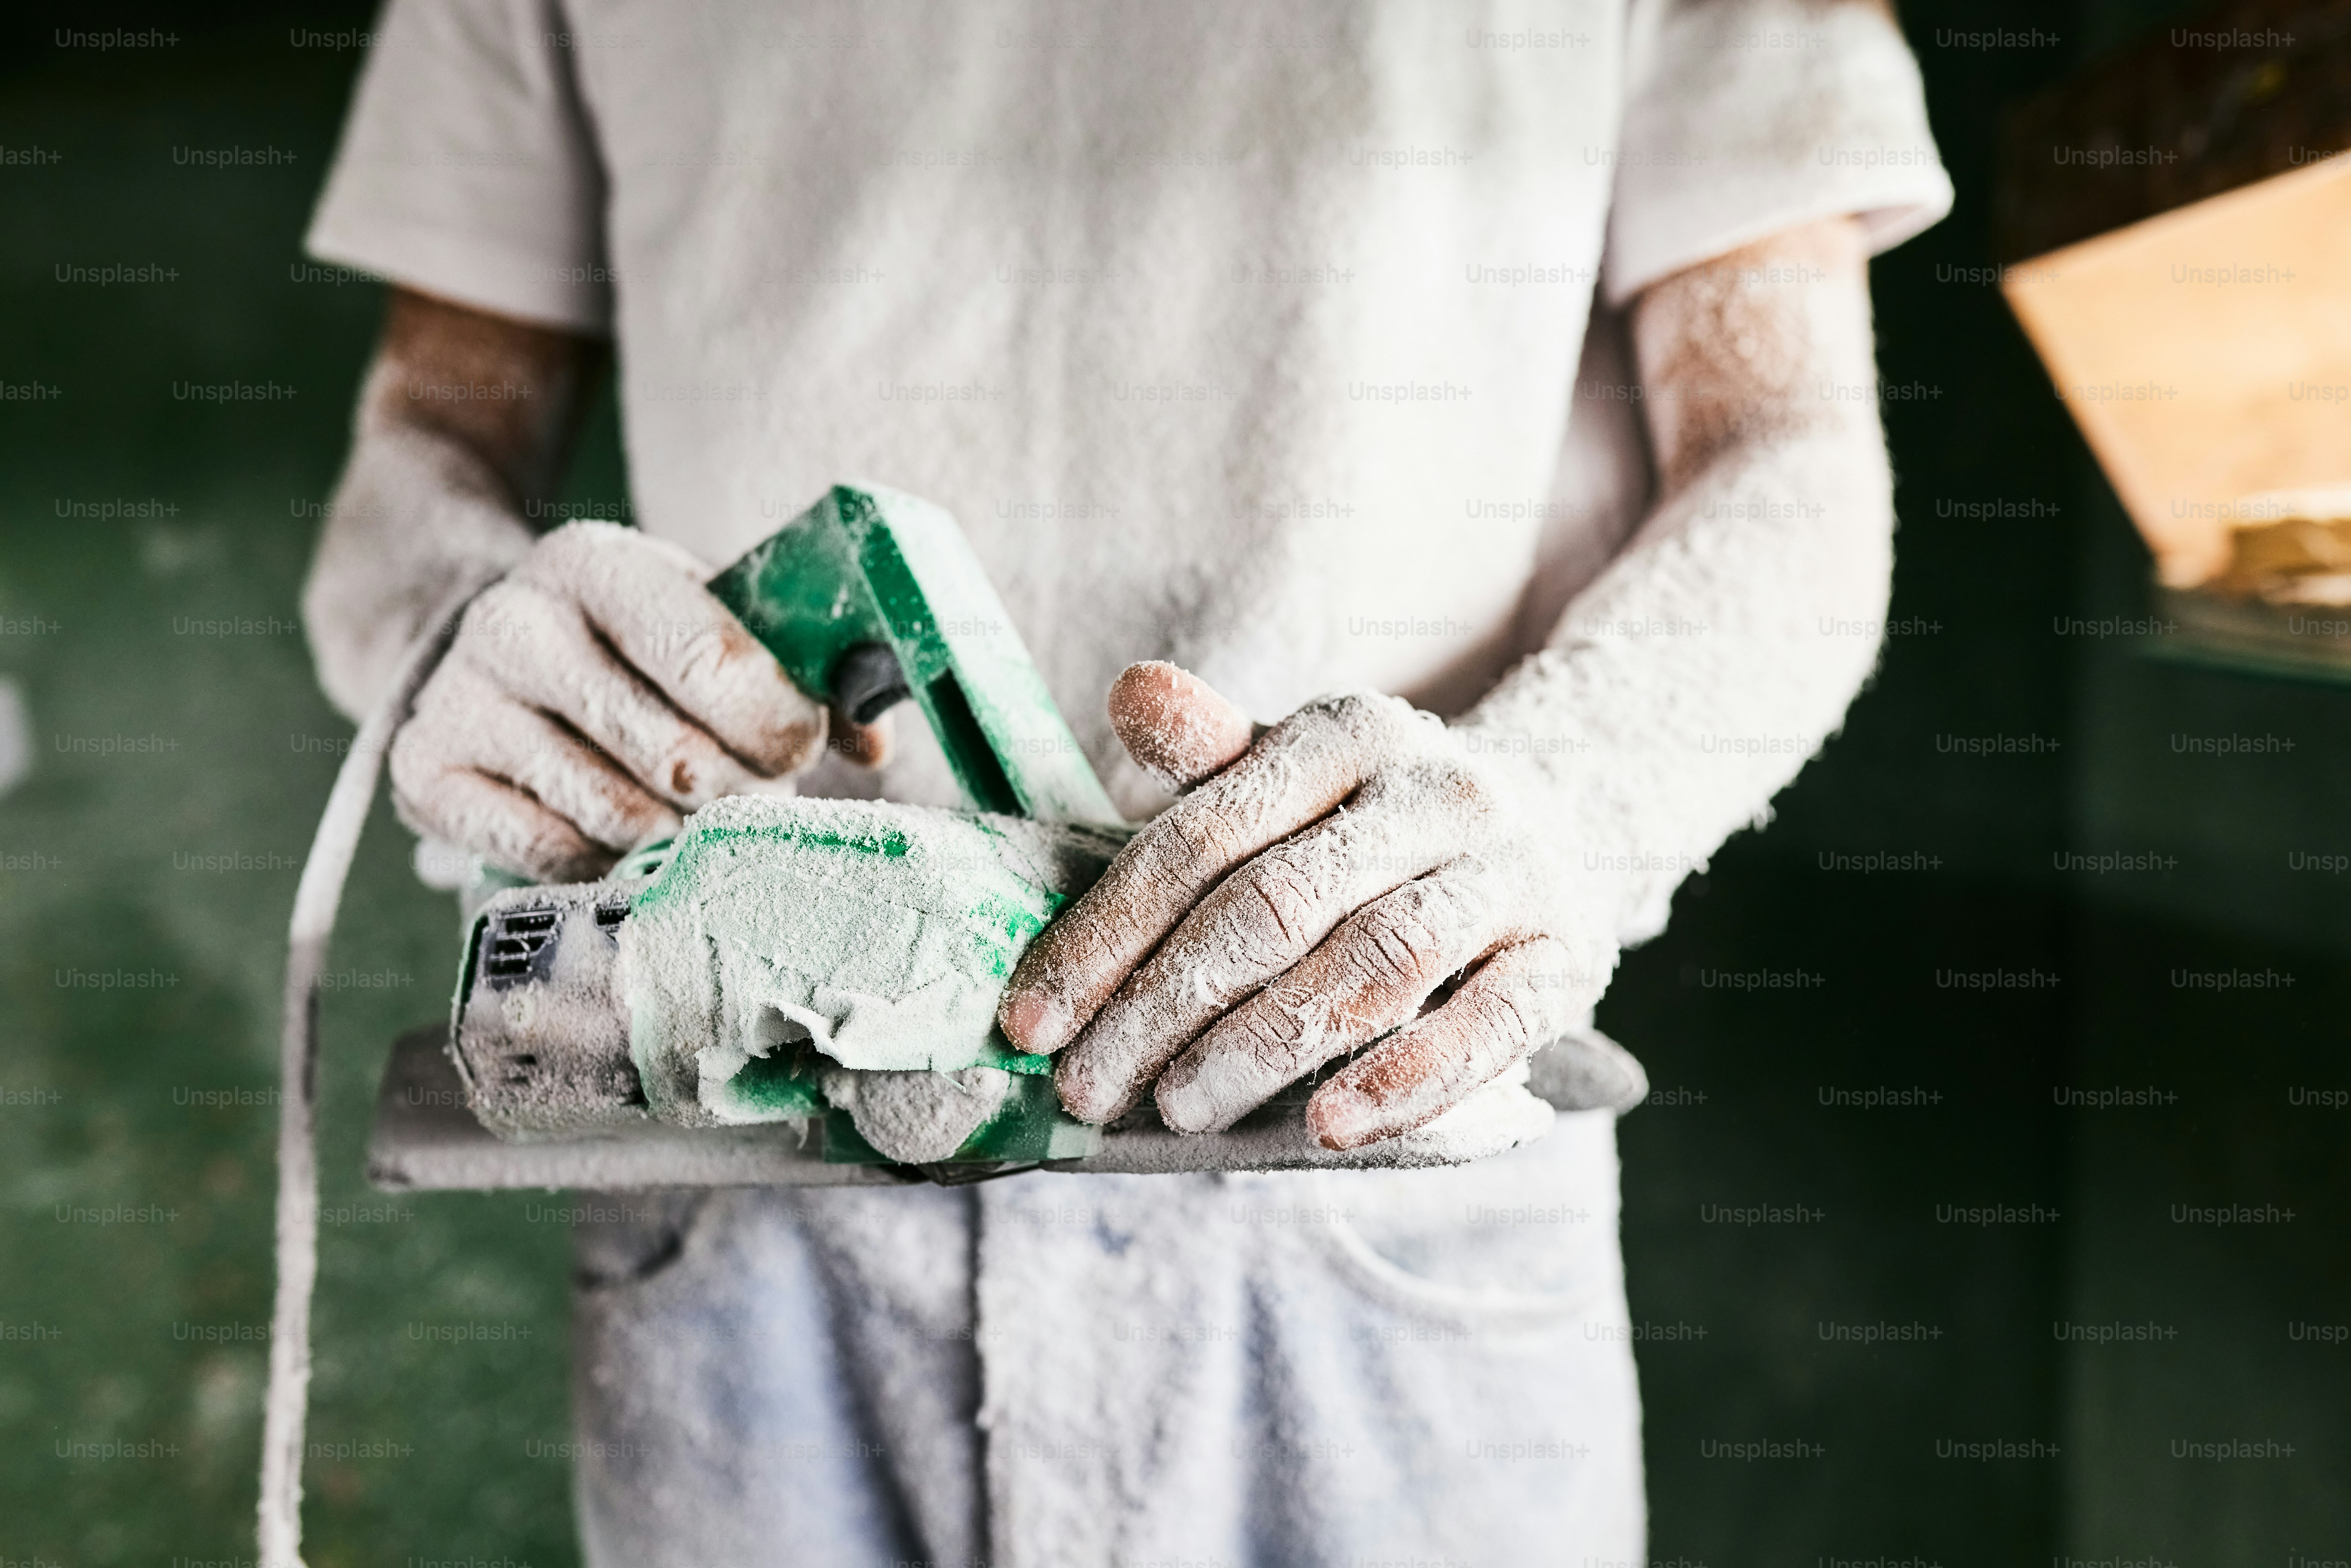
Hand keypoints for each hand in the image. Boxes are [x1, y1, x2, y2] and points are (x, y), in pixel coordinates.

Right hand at [390, 521, 867, 880]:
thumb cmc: (628, 645)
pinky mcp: (424, 773)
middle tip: (747, 789)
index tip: (800, 747)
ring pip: (618, 814)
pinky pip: (553, 855)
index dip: (777, 722)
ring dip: (677, 833)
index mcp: (596, 563)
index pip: (709, 658)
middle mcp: (515, 622)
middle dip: (737, 789)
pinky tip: (618, 831)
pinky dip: (605, 859)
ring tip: (686, 810)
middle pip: (675, 754)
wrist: (480, 653)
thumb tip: (874, 738)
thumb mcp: (705, 623)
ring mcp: (458, 698)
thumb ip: (798, 672)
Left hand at [999, 662, 1617, 1148]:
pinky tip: (1330, 1129)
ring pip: (1373, 963)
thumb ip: (1211, 754)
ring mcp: (1509, 872)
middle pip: (1275, 906)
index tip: (1031, 1023)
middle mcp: (1434, 790)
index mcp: (1345, 734)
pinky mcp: (1566, 955)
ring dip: (1265, 1046)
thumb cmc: (1378, 817)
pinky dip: (1407, 1080)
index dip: (1107, 933)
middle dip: (1164, 1008)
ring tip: (1182, 1112)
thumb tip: (1131, 693)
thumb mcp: (1296, 769)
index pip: (1201, 838)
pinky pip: (1488, 1026)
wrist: (1562, 816)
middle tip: (1089, 1090)